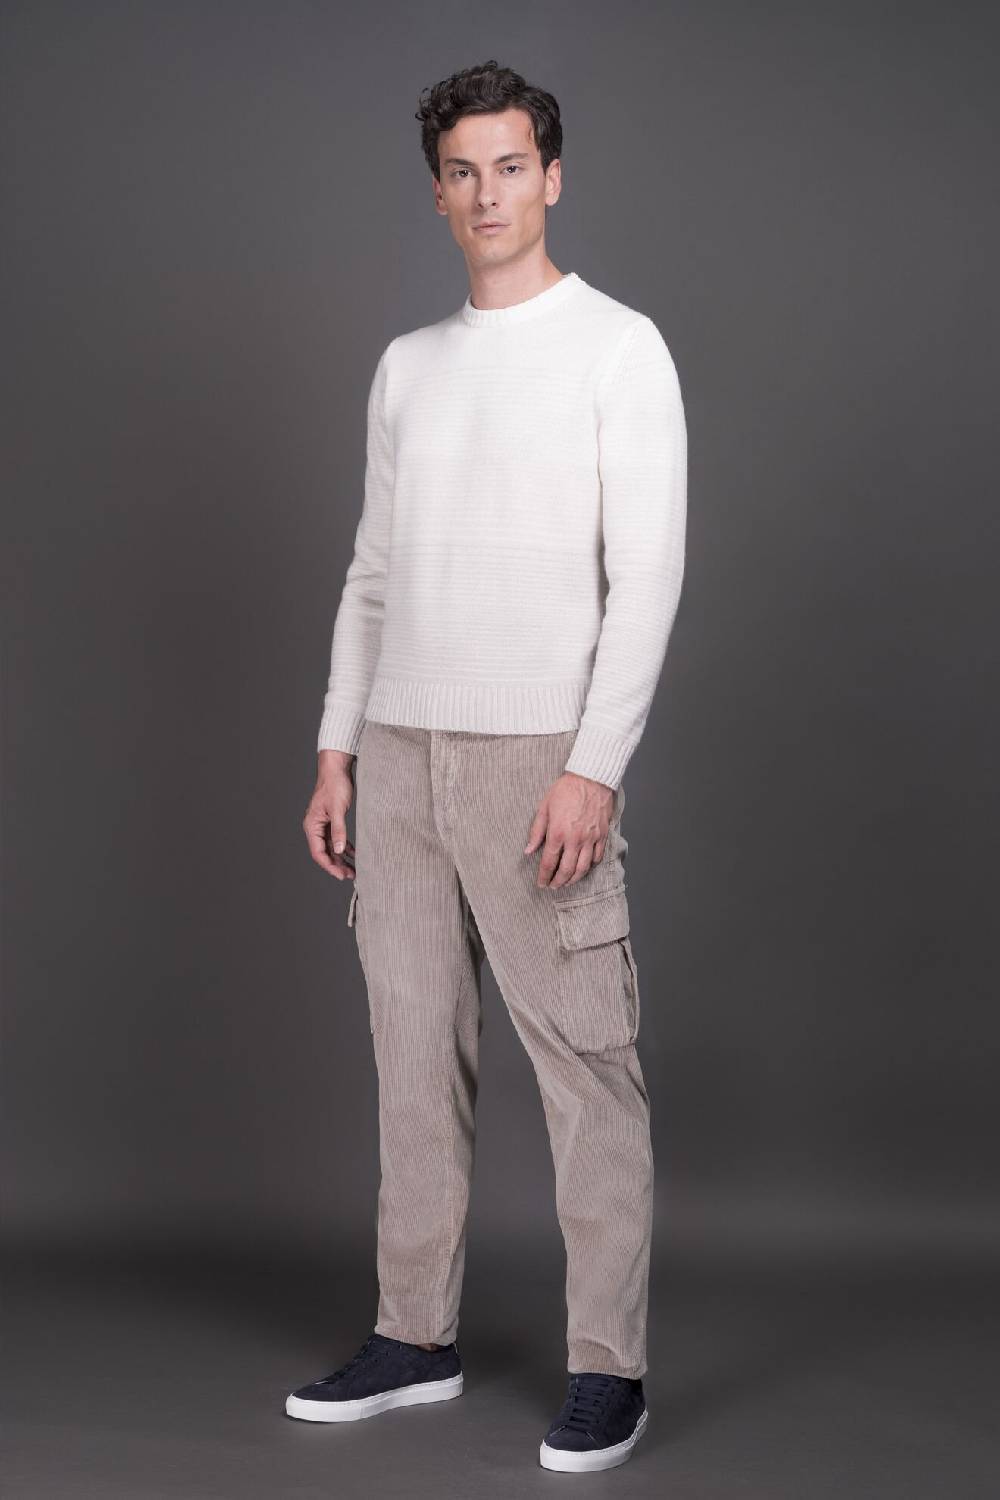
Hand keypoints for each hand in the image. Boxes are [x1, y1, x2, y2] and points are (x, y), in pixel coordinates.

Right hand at [304, 749, 356, 877]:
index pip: (318, 853)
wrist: (336, 768)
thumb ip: (338, 831)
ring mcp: (323, 824)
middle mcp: (315, 827)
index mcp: (312, 825)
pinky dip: (344, 847)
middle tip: (351, 875)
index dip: (330, 866)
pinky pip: (336, 839)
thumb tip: (339, 851)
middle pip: (324, 852)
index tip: (341, 875)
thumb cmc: (334, 785)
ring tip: (353, 869)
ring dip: (341, 858)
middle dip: (337, 865)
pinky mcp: (331, 820)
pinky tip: (354, 854)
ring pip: (331, 847)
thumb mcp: (338, 809)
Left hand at [524, 771, 614, 888]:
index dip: (544, 876)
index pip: (549, 863)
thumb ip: (536, 831)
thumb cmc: (566, 790)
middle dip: (558, 882)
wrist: (591, 778)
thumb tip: (528, 850)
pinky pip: (597, 857)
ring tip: (567, 882)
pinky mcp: (602, 835)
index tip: (541, 883)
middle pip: (567, 870)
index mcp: (557, 833)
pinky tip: (584, 867)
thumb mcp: (544, 807)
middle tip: (553, 886)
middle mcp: (575, 839)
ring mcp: (591, 838)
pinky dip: (590, 866)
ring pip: (583, 868)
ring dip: (574, 879)